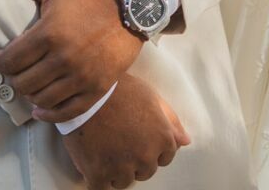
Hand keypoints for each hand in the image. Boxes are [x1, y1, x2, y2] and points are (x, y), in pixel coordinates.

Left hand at [0, 0, 141, 119]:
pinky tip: (40, 109)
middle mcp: (64, 58)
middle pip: (23, 83)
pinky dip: (49, 115)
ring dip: (29, 94)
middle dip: (13, 77)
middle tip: (14, 70)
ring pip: (41, 99)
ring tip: (28, 84)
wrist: (130, 10)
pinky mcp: (96, 89)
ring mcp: (82, 77)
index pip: (11, 60)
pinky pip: (67, 112)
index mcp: (50, 33)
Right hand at [58, 74, 188, 189]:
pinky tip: (92, 161)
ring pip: (124, 181)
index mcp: (162, 138)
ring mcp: (122, 168)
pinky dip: (97, 178)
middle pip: (145, 171)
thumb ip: (170, 121)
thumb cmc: (118, 88)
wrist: (83, 89)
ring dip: (115, 170)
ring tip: (104, 147)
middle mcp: (146, 156)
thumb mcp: (150, 97)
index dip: (149, 147)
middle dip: (134, 160)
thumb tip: (185, 141)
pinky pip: (101, 187)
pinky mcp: (98, 174)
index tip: (135, 137)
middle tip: (118, 141)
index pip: (164, 158)